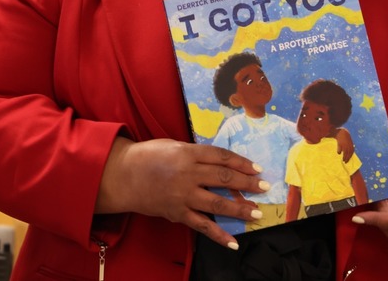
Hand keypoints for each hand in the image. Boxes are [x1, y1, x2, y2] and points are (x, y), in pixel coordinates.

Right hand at [96, 137, 268, 248]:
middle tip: (264, 187)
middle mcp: (188, 174)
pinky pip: (202, 226)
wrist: (122, 175)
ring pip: (218, 203)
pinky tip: (233, 241)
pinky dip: (218, 234)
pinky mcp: (177, 213)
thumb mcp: (172, 145)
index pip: (221, 157)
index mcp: (188, 153)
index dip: (241, 162)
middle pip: (224, 178)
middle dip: (248, 183)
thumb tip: (219, 162)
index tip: (257, 168)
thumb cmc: (147, 156)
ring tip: (257, 212)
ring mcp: (183, 195)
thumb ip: (195, 154)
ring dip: (240, 208)